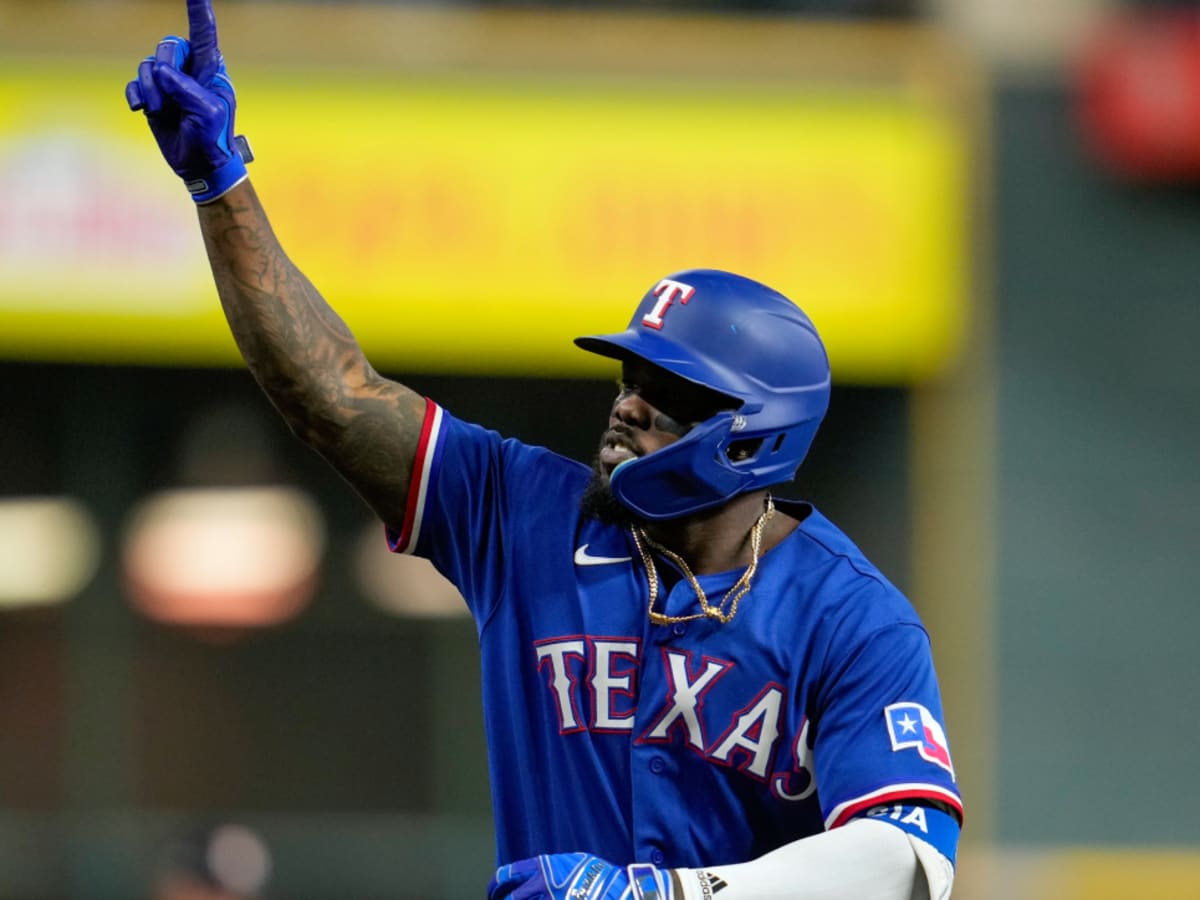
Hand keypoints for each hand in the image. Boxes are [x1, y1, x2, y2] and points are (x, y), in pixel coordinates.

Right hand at [125, 0, 251, 202]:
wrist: (199, 164)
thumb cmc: (212, 138)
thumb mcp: (207, 113)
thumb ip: (186, 88)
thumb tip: (161, 71)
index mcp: (211, 70)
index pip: (204, 35)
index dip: (199, 12)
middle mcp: (190, 70)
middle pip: (169, 46)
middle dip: (164, 67)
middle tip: (168, 95)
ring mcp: (170, 82)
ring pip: (148, 64)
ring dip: (151, 88)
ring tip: (159, 110)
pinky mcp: (154, 95)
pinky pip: (137, 82)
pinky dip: (138, 94)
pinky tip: (142, 109)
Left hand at [488, 853, 673, 899]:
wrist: (615, 889)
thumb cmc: (595, 874)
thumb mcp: (570, 861)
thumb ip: (550, 868)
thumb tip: (534, 874)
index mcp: (542, 865)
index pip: (507, 874)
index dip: (495, 885)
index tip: (493, 892)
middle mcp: (542, 883)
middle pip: (510, 898)